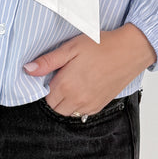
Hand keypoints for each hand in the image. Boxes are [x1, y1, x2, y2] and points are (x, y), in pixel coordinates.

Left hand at [23, 23, 155, 116]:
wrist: (130, 50)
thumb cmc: (101, 46)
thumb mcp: (71, 48)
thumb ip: (48, 61)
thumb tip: (27, 69)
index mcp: (66, 85)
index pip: (45, 98)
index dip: (48, 85)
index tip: (55, 74)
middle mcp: (77, 100)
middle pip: (56, 108)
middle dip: (56, 95)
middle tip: (65, 77)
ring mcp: (89, 105)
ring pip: (69, 112)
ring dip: (67, 101)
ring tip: (76, 81)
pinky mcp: (100, 106)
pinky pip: (82, 112)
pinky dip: (80, 104)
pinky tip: (86, 87)